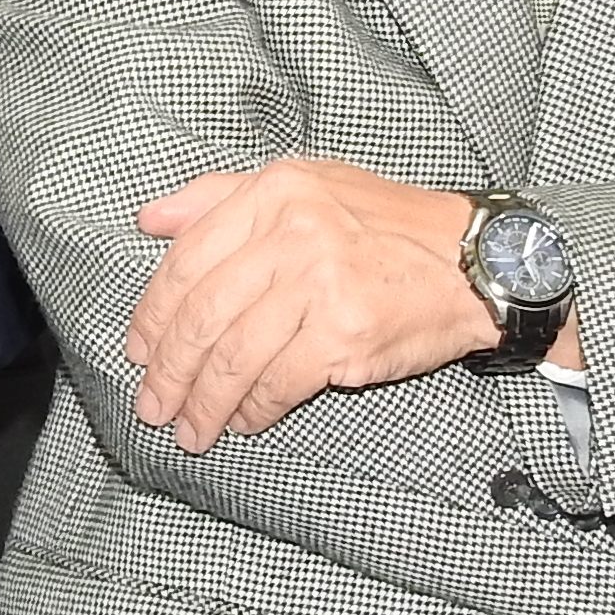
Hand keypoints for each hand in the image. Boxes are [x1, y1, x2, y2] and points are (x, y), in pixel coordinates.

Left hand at [123, 157, 505, 452]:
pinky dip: (253, 411)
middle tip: (154, 405)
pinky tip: (244, 422)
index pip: (187, 260)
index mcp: (274, 193)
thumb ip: (221, 197)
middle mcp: (293, 232)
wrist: (475, 263)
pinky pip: (277, 384)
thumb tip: (150, 220)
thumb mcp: (306, 185)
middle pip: (202, 315)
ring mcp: (319, 283)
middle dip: (169, 371)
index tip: (139, 350)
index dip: (153, 315)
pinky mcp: (344, 333)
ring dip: (204, 403)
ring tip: (190, 429)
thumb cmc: (387, 227)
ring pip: (233, 357)